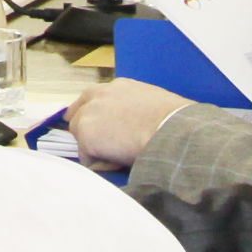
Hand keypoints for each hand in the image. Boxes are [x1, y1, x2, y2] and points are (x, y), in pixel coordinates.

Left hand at [68, 77, 200, 165]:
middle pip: (77, 116)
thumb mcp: (152, 103)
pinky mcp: (85, 133)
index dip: (95, 117)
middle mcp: (98, 94)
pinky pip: (88, 159)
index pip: (92, 99)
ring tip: (121, 155)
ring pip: (81, 138)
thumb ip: (132, 108)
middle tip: (108, 148)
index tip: (100, 130)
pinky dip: (102, 165)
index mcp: (117, 86)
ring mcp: (89, 113)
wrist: (172, 131)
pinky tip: (120, 162)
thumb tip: (130, 124)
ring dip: (96, 150)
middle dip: (89, 133)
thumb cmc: (173, 121)